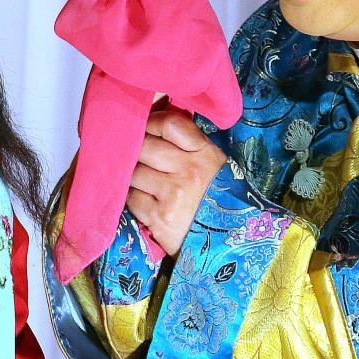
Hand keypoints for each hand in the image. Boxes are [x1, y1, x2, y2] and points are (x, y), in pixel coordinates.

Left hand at [126, 109, 226, 253]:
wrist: (227, 241)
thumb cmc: (214, 196)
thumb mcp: (212, 164)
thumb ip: (187, 143)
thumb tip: (153, 117)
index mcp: (205, 154)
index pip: (170, 124)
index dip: (151, 122)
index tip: (145, 128)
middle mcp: (190, 171)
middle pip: (144, 145)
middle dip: (135, 149)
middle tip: (135, 156)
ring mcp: (173, 195)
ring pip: (133, 171)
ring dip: (133, 176)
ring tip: (142, 181)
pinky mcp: (159, 218)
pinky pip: (131, 197)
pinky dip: (134, 197)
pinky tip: (145, 200)